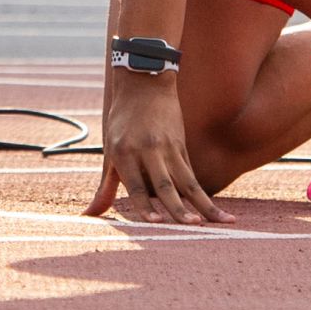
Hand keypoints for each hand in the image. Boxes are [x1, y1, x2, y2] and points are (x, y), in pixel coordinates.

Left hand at [82, 68, 224, 224]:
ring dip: (204, 204)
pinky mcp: (181, 145)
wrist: (144, 83)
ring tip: (221, 222)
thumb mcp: (110, 151)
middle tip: (193, 226)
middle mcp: (147, 151)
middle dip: (179, 208)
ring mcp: (168, 147)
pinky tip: (216, 211)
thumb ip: (104, 186)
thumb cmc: (122, 121)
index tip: (156, 223)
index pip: (136, 186)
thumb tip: (89, 215)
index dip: (145, 206)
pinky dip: (202, 193)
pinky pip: (192, 174)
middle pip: (166, 185)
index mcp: (124, 153)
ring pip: (188, 181)